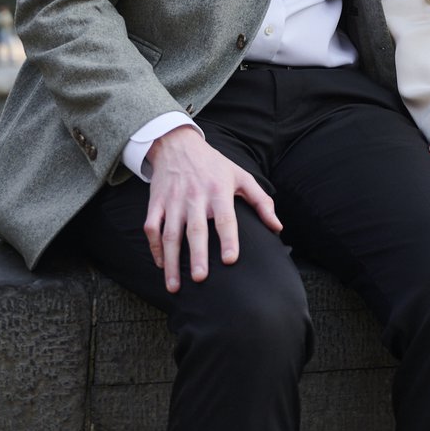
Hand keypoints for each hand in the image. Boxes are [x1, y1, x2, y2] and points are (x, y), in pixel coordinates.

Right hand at [143, 125, 281, 292]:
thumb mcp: (241, 176)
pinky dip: (154, 247)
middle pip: (196, 230)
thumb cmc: (214, 165)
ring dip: (171, 261)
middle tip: (200, 278)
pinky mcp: (155, 202)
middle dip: (197, 255)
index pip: (225, 218)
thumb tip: (278, 227)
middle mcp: (195, 197)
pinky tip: (161, 265)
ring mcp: (173, 200)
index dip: (228, 238)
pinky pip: (151, 227)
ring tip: (175, 286)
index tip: (229, 260)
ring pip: (170, 234)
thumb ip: (261, 201)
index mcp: (218, 191)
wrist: (177, 143)